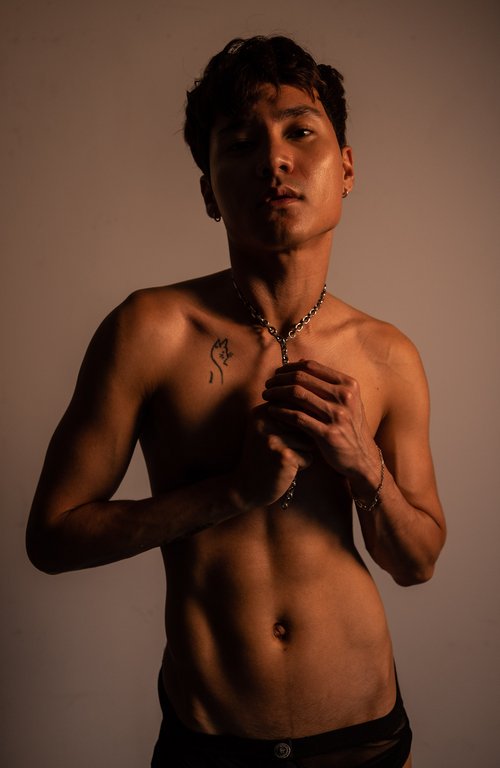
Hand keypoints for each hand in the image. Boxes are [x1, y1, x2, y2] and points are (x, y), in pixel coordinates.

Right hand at [232, 403, 313, 508]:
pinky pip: (308, 457)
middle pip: (304, 425)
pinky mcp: (283, 456)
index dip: (297, 426)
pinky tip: (284, 470)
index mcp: (260, 413)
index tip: (284, 438)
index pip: (294, 408)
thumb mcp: (267, 431)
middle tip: (280, 451)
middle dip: (300, 440)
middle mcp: (265, 423)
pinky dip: (301, 466)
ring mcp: (273, 439)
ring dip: (301, 453)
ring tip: (282, 460)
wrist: (246, 488)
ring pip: (308, 441)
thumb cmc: (263, 457)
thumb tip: (315, 411)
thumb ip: (286, 417)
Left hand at [262, 360, 378, 481]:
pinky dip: (281, 412)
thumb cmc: (349, 426)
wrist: (362, 457)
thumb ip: (327, 383)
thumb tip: (301, 362)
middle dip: (280, 379)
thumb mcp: (346, 400)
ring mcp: (337, 415)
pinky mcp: (328, 434)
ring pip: (297, 395)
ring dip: (277, 393)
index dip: (290, 367)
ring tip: (267, 396)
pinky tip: (272, 411)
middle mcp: (345, 397)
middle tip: (267, 384)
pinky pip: (297, 417)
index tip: (277, 373)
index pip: (312, 367)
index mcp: (348, 384)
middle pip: (302, 378)